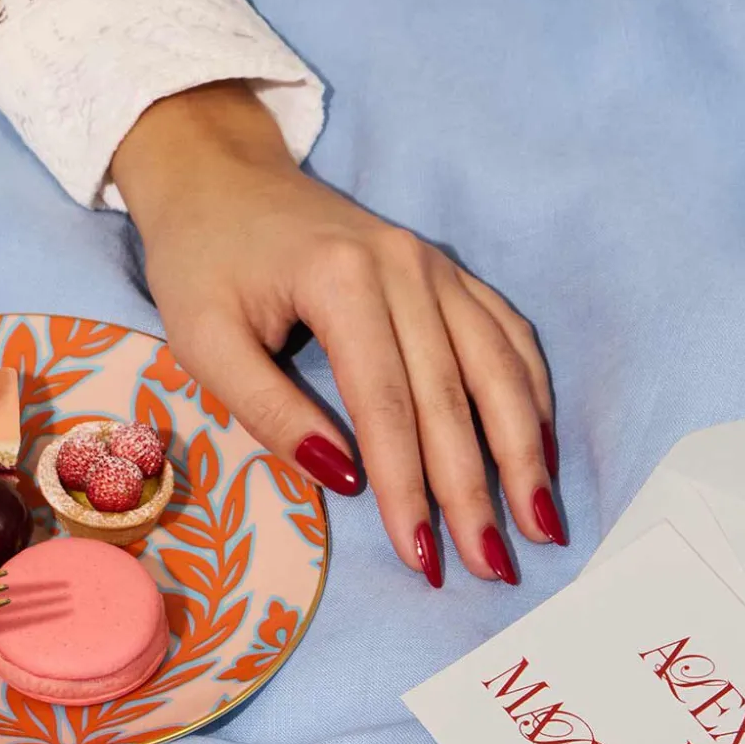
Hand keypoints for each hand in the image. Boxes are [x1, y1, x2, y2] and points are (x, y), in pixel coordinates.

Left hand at [111, 84, 562, 586]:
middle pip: (454, 397)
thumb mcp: (204, 341)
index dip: (408, 489)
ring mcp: (436, 265)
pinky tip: (540, 453)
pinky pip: (507, 337)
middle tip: (495, 568)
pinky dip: (530, 397)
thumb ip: (270, 411)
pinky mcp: (448, 271)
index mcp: (341, 280)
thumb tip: (345, 480)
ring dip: (524, 453)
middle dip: (477, 491)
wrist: (222, 175)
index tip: (421, 558)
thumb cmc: (203, 263)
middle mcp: (405, 267)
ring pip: (499, 368)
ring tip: (541, 525)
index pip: (387, 406)